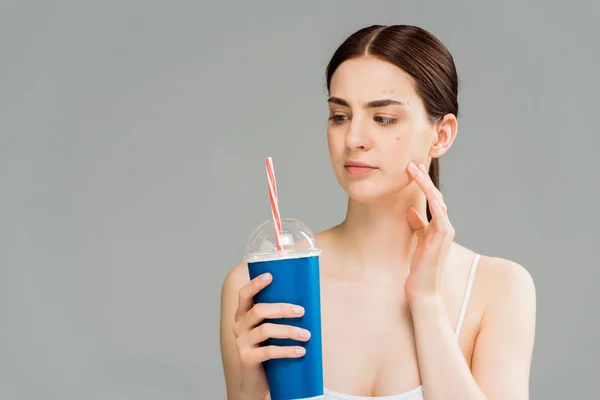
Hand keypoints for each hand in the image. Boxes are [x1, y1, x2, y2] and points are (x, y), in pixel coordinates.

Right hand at [233, 272, 309, 397]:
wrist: (257, 381)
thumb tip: (307, 301)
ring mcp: (241, 342)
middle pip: (259, 310)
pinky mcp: (247, 358)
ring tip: (307, 334)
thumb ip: (278, 316)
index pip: (244, 294)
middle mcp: (239, 326)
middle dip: (282, 309)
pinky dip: (287, 350)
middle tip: (302, 311)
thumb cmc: (267, 349)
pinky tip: (301, 351)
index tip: (270, 275)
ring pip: (266, 330)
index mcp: (243, 314)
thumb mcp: (270, 329)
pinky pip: (269, 351)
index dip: (255, 284)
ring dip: (289, 331)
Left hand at [404, 161, 454, 302]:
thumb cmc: (419, 266)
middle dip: (423, 179)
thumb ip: (418, 225)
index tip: (410, 168)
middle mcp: (444, 227)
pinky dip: (436, 207)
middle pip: (436, 196)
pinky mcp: (441, 242)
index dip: (422, 183)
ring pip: (439, 203)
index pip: (432, 198)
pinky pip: (440, 220)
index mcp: (438, 225)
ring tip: (414, 172)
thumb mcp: (417, 240)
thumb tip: (412, 210)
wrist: (422, 289)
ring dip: (426, 186)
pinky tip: (429, 196)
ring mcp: (444, 234)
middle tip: (411, 163)